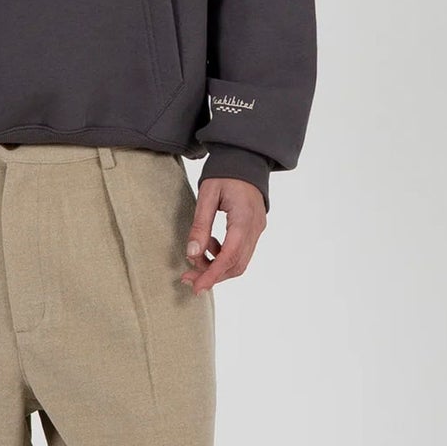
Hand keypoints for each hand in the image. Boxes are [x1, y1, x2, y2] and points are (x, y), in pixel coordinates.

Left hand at [179, 177, 266, 293]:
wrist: (245, 158)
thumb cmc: (225, 173)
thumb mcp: (207, 195)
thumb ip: (200, 225)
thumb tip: (191, 253)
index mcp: (244, 218)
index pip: (229, 256)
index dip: (212, 274)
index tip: (196, 287)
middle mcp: (255, 228)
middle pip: (236, 265)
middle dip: (212, 275)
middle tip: (188, 278)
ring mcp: (257, 229)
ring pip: (240, 261)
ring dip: (217, 267)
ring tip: (195, 258)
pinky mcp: (254, 229)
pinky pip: (241, 252)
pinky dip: (223, 256)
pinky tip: (209, 245)